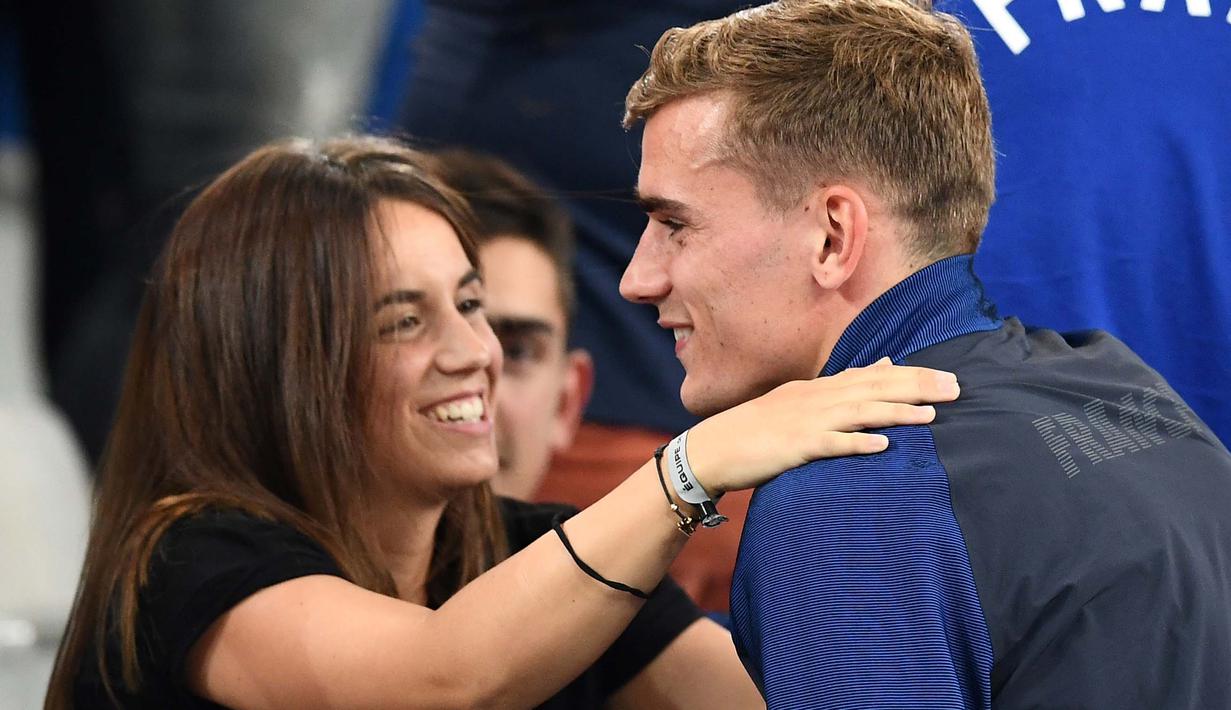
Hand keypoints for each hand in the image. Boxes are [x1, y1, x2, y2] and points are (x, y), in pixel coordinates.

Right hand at [685, 358, 959, 494]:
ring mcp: (805, 422)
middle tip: (955, 388)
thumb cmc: (758, 428)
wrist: (715, 448)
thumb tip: (885, 365)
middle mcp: (816, 399)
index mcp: (819, 388)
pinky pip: (830, 444)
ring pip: (858, 412)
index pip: (873, 376)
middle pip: (873, 388)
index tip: (946, 377)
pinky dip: (856, 443)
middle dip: (915, 387)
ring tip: (931, 415)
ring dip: (895, 413)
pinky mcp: (795, 447)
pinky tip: (882, 445)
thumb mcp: (801, 399)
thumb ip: (843, 385)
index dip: (911, 375)